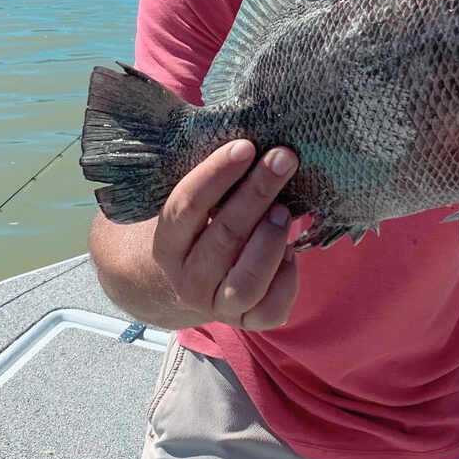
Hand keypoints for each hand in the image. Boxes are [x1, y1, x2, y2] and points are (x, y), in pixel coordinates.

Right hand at [152, 139, 299, 329]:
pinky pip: (272, 308)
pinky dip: (287, 277)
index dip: (216, 174)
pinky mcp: (247, 323)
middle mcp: (187, 280)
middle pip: (224, 236)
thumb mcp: (200, 203)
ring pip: (246, 280)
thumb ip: (219, 179)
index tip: (246, 145)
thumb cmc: (206, 224)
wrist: (198, 279)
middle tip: (283, 158)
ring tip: (285, 208)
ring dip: (269, 239)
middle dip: (257, 192)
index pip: (186, 206)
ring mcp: (216, 306)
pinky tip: (292, 250)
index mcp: (167, 244)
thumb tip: (256, 136)